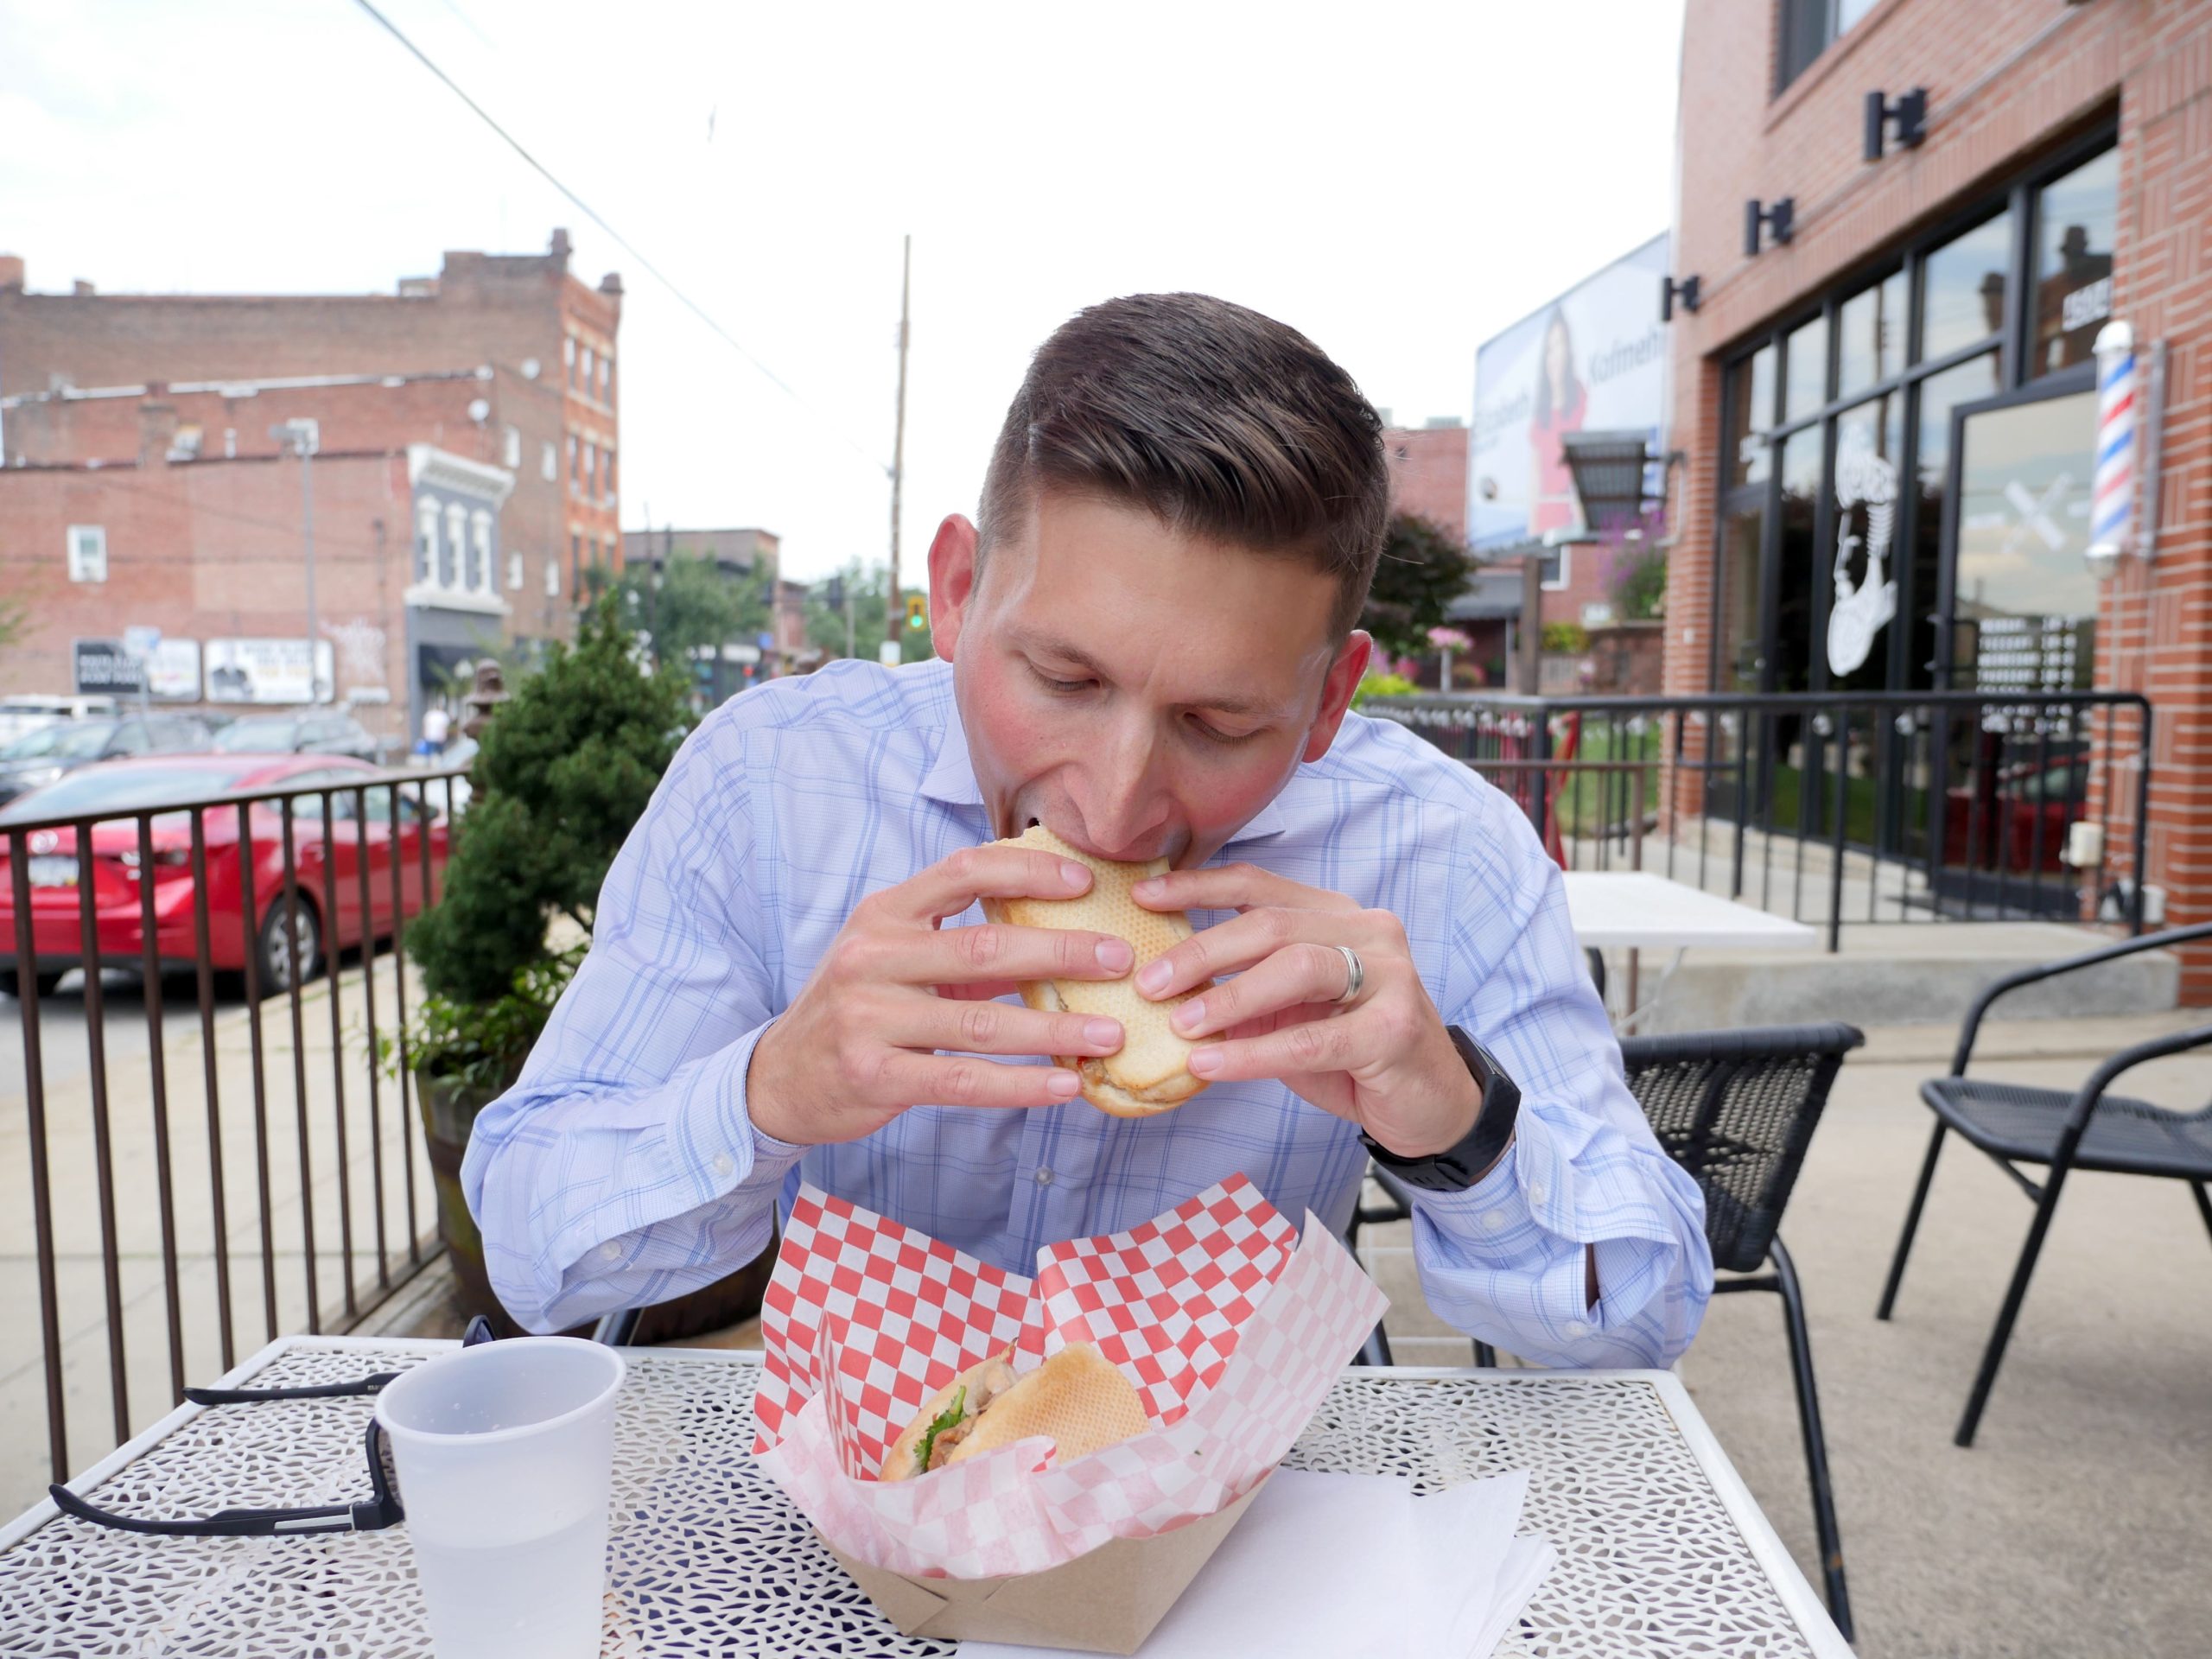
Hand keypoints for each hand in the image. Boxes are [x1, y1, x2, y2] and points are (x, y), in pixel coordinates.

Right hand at [748, 844, 1137, 1146]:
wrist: (782, 1075)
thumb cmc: (859, 1007)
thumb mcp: (894, 956)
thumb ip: (958, 939)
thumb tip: (1056, 926)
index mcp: (885, 913)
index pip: (963, 873)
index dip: (1027, 871)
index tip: (1086, 880)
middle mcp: (873, 957)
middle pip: (984, 948)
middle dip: (1062, 953)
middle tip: (1121, 958)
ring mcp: (870, 1018)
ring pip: (981, 1022)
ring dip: (1054, 1029)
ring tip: (1110, 1035)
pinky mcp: (875, 1075)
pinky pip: (962, 1080)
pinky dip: (1020, 1084)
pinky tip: (1065, 1085)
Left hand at [1130, 864, 1481, 1159]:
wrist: (1427, 1105)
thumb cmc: (1349, 1051)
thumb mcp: (1290, 1012)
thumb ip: (1244, 989)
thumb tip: (1165, 984)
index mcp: (1336, 916)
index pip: (1260, 885)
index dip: (1198, 886)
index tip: (1142, 897)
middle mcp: (1367, 932)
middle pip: (1272, 924)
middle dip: (1202, 951)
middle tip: (1149, 982)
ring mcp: (1389, 976)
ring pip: (1297, 967)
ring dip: (1229, 996)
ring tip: (1179, 1024)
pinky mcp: (1395, 1030)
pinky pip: (1313, 1039)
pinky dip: (1255, 1052)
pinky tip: (1212, 1064)